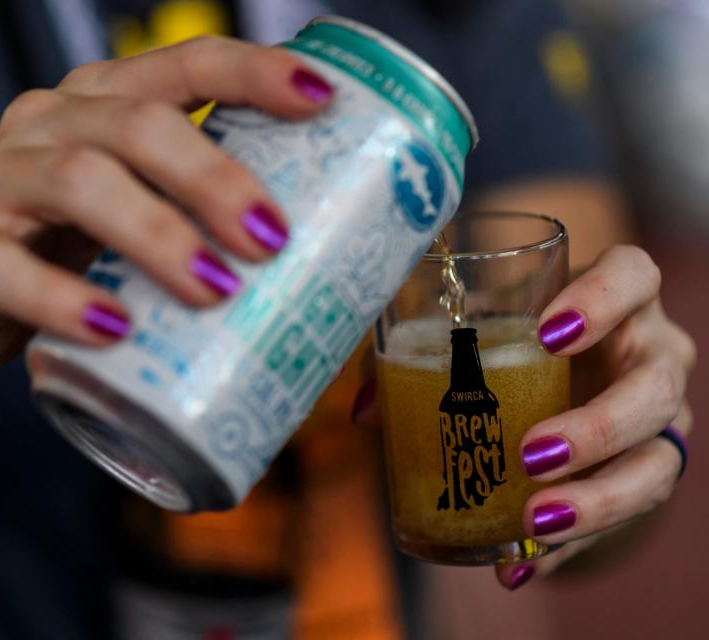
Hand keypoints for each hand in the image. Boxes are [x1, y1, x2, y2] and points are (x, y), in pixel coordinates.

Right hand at [0, 36, 332, 370]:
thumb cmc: (64, 248)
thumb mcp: (132, 213)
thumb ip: (193, 215)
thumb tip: (312, 256)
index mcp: (102, 102)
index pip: (183, 65)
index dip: (251, 73)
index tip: (319, 99)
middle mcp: (49, 122)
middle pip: (137, 124)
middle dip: (213, 178)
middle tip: (269, 240)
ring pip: (79, 180)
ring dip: (156, 235)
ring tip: (212, 290)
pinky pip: (5, 266)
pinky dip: (63, 300)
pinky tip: (113, 329)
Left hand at [351, 245, 695, 588]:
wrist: (570, 390)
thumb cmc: (522, 346)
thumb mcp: (484, 338)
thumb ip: (423, 357)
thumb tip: (364, 410)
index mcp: (616, 303)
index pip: (634, 277)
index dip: (601, 300)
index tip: (547, 334)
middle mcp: (651, 356)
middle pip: (652, 387)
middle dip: (597, 426)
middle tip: (531, 453)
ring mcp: (660, 420)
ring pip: (655, 462)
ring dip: (597, 500)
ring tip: (532, 520)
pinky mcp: (646, 474)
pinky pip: (623, 520)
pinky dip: (568, 547)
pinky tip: (518, 564)